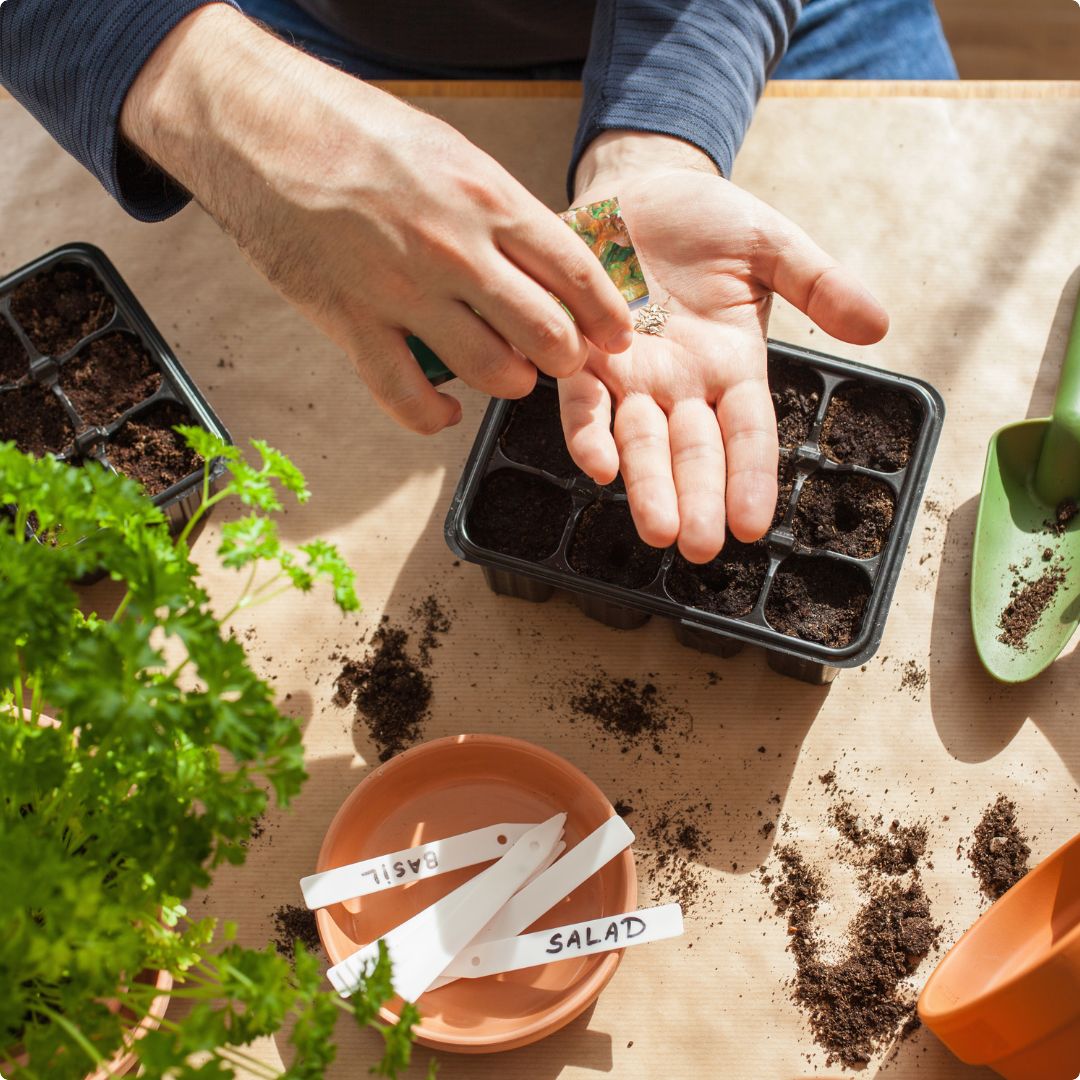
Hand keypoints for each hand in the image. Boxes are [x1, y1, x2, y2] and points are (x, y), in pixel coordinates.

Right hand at [121, 6, 631, 433]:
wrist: (260, 128)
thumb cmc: (356, 133)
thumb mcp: (450, 153)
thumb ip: (499, 211)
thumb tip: (543, 260)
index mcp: (487, 198)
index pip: (576, 273)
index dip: (606, 315)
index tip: (615, 337)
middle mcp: (455, 250)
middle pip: (545, 334)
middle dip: (565, 358)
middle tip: (561, 359)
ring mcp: (403, 292)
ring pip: (491, 371)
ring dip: (510, 381)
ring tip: (508, 373)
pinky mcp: (353, 324)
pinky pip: (408, 399)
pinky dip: (435, 416)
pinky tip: (446, 410)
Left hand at [564, 145, 887, 562]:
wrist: (638, 187)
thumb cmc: (707, 220)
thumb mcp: (772, 246)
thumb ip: (819, 283)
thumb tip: (878, 325)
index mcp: (732, 366)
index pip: (747, 434)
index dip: (750, 477)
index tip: (752, 525)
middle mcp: (681, 383)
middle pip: (692, 451)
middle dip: (696, 499)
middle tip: (698, 548)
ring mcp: (632, 374)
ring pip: (640, 440)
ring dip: (646, 485)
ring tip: (657, 528)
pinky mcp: (584, 353)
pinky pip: (584, 400)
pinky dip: (588, 431)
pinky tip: (597, 464)